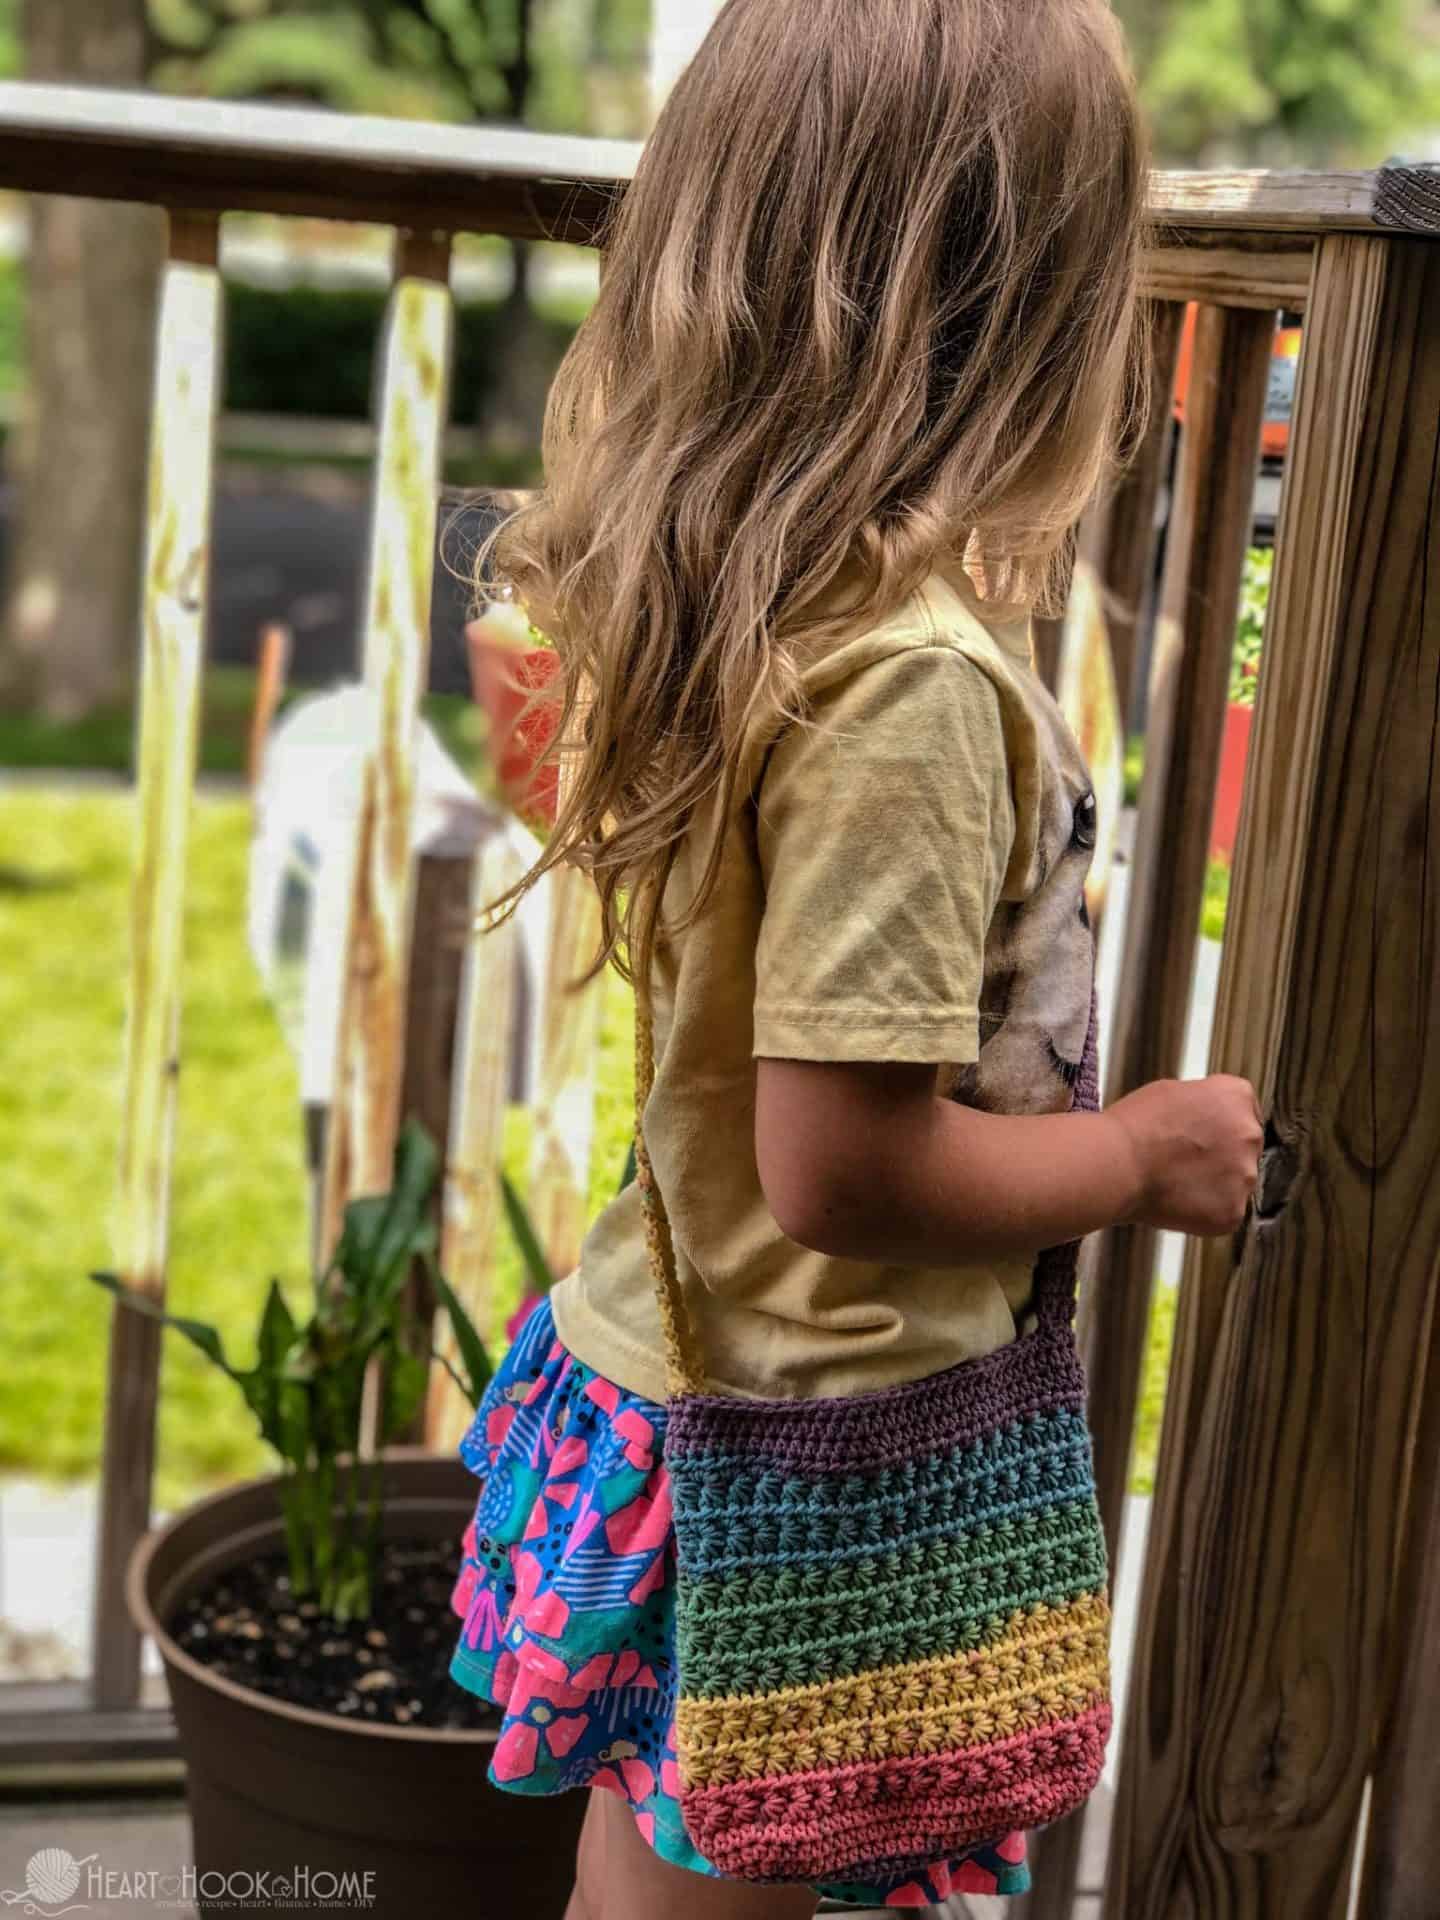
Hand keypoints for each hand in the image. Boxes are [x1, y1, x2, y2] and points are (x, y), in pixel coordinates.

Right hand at [1104, 1074, 1263, 1235]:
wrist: (1119, 1164)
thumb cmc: (1135, 1127)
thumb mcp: (1170, 1090)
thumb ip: (1200, 1103)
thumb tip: (1201, 1118)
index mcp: (1235, 1097)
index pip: (1244, 1108)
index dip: (1219, 1123)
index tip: (1205, 1133)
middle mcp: (1249, 1134)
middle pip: (1244, 1146)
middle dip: (1221, 1154)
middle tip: (1185, 1160)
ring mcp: (1244, 1175)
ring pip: (1236, 1182)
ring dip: (1214, 1183)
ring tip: (1177, 1182)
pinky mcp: (1233, 1210)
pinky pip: (1225, 1212)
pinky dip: (1205, 1211)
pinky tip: (1178, 1200)